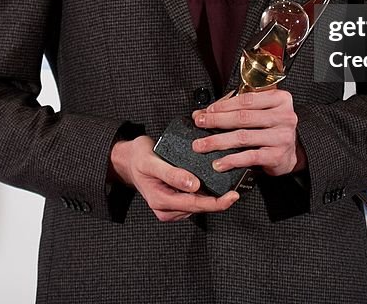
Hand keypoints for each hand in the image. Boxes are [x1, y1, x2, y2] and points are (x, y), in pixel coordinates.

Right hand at [109, 135, 238, 221]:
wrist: (129, 160)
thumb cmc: (139, 158)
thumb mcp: (151, 162)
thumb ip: (171, 174)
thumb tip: (193, 185)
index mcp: (160, 201)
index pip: (194, 204)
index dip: (216, 202)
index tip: (232, 196)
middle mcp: (166, 209)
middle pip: (199, 207)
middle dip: (219, 201)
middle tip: (237, 192)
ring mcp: (170, 207)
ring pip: (198, 205)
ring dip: (213, 197)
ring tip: (229, 186)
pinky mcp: (175, 202)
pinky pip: (194, 200)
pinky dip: (205, 193)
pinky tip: (215, 185)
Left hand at [191, 89, 306, 176]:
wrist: (295, 151)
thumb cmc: (273, 127)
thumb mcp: (263, 111)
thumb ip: (238, 108)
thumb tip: (204, 112)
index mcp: (280, 99)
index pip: (247, 99)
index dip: (224, 105)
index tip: (207, 110)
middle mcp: (284, 117)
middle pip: (243, 117)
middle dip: (217, 120)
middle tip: (199, 123)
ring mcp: (281, 137)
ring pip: (243, 137)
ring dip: (218, 141)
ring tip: (201, 145)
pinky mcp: (277, 156)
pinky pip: (250, 157)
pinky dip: (231, 160)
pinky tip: (218, 163)